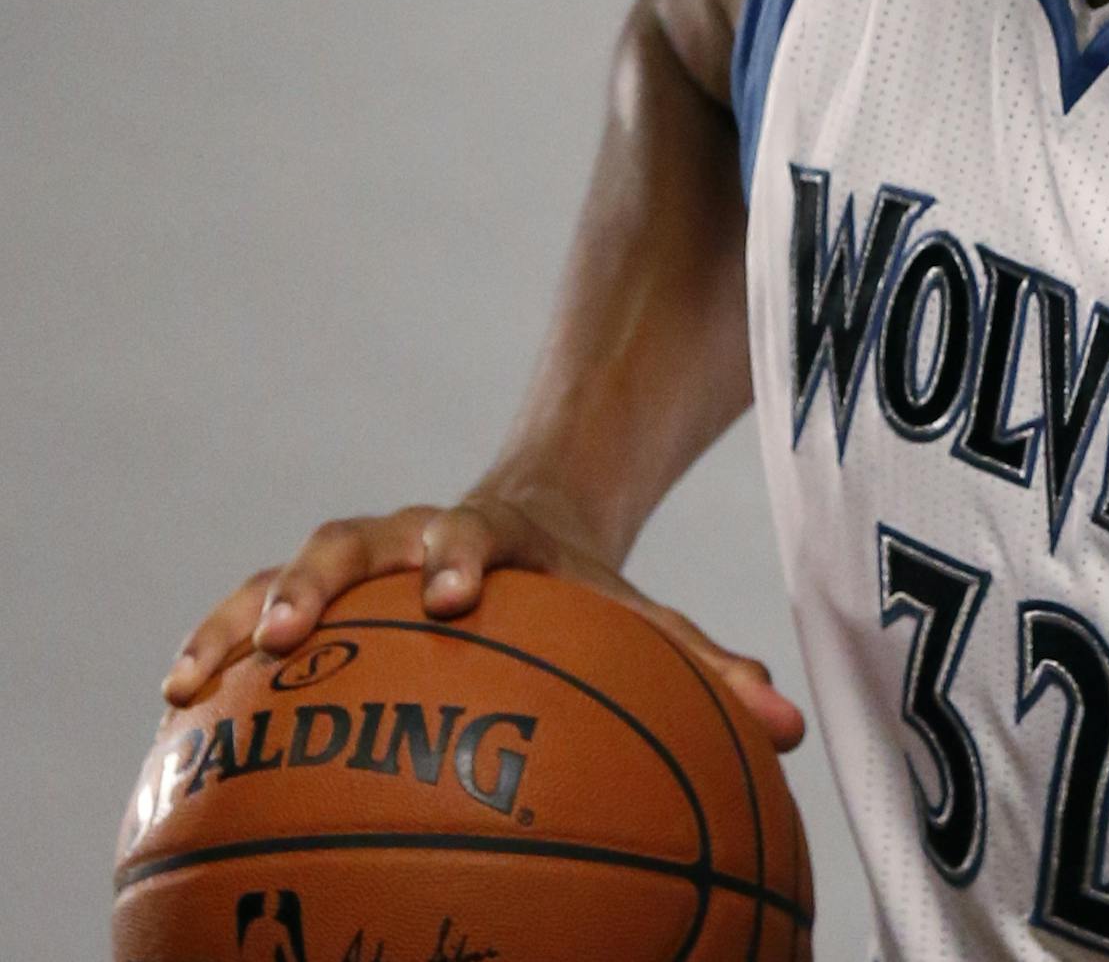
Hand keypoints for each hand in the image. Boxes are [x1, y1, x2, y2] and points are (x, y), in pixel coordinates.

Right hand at [158, 492, 805, 751]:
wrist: (527, 525)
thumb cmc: (584, 592)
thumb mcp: (641, 619)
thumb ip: (709, 668)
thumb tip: (788, 730)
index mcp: (497, 533)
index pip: (474, 530)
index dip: (460, 554)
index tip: (453, 591)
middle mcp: (415, 534)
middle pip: (358, 537)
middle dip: (323, 578)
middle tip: (295, 632)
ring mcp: (360, 560)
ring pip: (289, 570)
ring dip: (242, 614)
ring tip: (189, 678)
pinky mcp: (317, 593)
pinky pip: (251, 613)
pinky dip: (213, 645)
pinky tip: (174, 706)